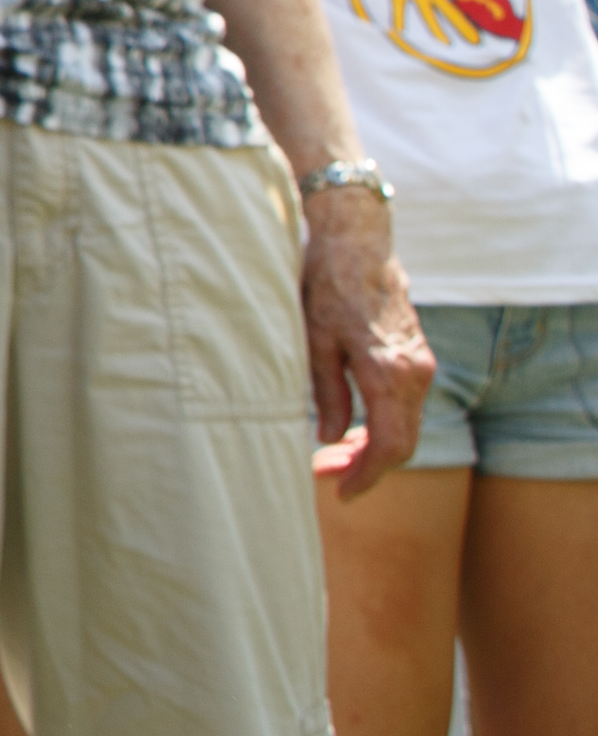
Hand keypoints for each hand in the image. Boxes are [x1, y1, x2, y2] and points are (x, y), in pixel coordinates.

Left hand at [298, 188, 433, 498]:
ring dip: (373, 448)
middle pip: (402, 444)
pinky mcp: (417, 357)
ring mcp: (421, 365)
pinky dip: (382, 425)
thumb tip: (328, 438)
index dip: (366, 476)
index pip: (389, 446)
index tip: (340, 492)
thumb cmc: (327, 285)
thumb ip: (326, 392)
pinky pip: (405, 407)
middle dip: (367, 468)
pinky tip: (350, 430)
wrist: (357, 243)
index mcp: (390, 374)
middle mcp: (416, 375)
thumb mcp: (313, 340)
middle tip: (327, 479)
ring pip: (405, 426)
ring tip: (333, 460)